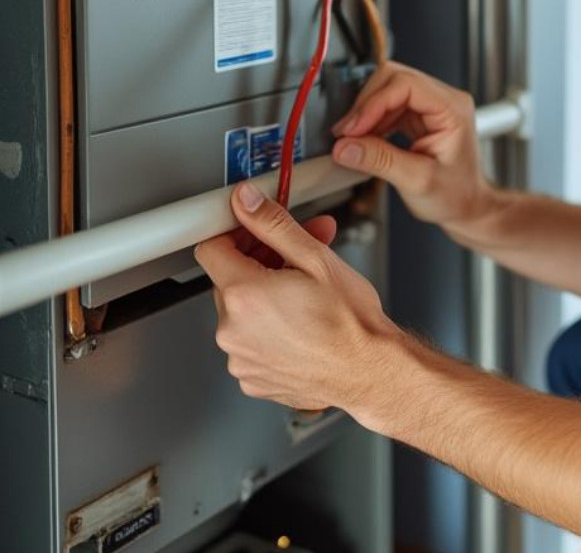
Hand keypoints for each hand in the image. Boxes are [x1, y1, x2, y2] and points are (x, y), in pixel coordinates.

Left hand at [195, 182, 400, 412]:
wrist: (369, 372)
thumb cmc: (350, 323)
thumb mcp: (316, 259)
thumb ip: (273, 225)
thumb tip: (246, 202)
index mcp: (244, 295)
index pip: (210, 248)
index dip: (235, 235)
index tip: (256, 235)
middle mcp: (232, 330)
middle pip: (227, 280)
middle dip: (258, 265)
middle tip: (295, 260)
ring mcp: (239, 358)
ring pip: (239, 313)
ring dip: (263, 299)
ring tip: (301, 297)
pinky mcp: (250, 378)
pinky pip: (248, 343)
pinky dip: (266, 332)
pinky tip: (297, 326)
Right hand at [330, 62, 493, 228]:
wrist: (465, 206)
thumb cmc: (455, 195)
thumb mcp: (416, 181)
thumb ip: (380, 161)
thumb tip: (346, 147)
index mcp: (453, 109)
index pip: (406, 84)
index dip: (374, 103)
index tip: (353, 128)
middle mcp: (444, 100)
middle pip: (394, 79)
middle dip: (366, 105)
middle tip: (347, 134)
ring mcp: (431, 105)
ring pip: (387, 90)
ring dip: (366, 113)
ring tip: (352, 140)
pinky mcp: (419, 115)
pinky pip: (388, 105)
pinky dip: (371, 120)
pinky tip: (364, 139)